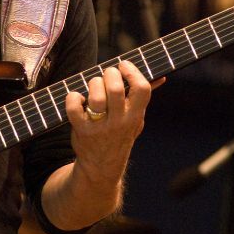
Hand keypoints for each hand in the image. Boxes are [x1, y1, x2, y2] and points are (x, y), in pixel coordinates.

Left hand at [63, 61, 159, 183]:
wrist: (102, 167)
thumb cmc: (120, 136)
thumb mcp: (136, 120)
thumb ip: (143, 98)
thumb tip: (160, 78)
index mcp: (135, 115)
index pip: (142, 89)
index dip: (132, 72)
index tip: (124, 66)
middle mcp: (120, 122)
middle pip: (115, 89)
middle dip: (109, 74)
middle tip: (107, 75)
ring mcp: (100, 127)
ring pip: (95, 98)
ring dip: (93, 84)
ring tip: (93, 86)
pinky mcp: (82, 131)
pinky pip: (74, 108)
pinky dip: (73, 98)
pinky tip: (78, 99)